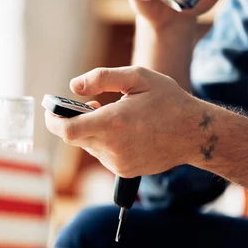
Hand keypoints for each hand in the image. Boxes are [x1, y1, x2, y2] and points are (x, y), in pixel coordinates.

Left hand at [44, 67, 202, 177]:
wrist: (195, 135)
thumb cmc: (168, 101)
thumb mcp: (138, 77)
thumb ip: (102, 77)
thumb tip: (73, 86)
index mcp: (113, 122)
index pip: (67, 130)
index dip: (53, 121)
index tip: (52, 110)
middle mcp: (113, 146)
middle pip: (74, 137)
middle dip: (75, 121)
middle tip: (93, 105)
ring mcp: (117, 162)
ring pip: (89, 146)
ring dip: (93, 131)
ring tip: (117, 117)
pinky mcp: (123, 171)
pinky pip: (102, 155)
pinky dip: (106, 142)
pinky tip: (126, 132)